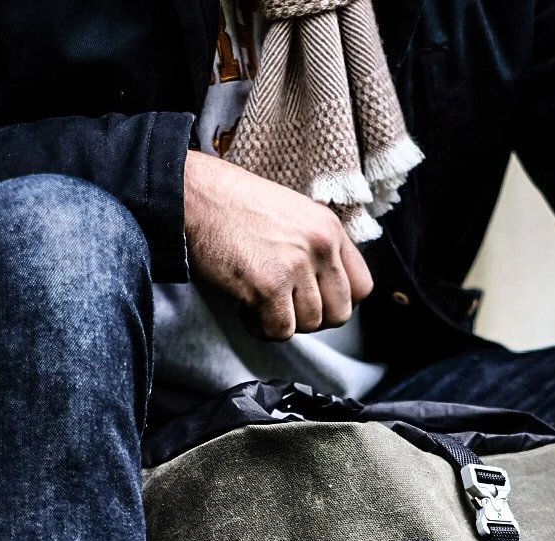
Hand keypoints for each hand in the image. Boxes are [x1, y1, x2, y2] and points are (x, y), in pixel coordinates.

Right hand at [183, 151, 373, 340]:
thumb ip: (317, 249)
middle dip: (310, 318)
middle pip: (339, 314)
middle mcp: (320, 245)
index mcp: (330, 228)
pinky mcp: (269, 285)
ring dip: (280, 320)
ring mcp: (296, 265)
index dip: (337, 301)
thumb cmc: (234, 207)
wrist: (193, 195)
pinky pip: (279, 331)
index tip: (312, 298)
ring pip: (308, 325)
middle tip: (282, 304)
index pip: (362, 287)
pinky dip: (260, 327)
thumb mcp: (292, 216)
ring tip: (257, 298)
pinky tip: (245, 306)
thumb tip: (327, 291)